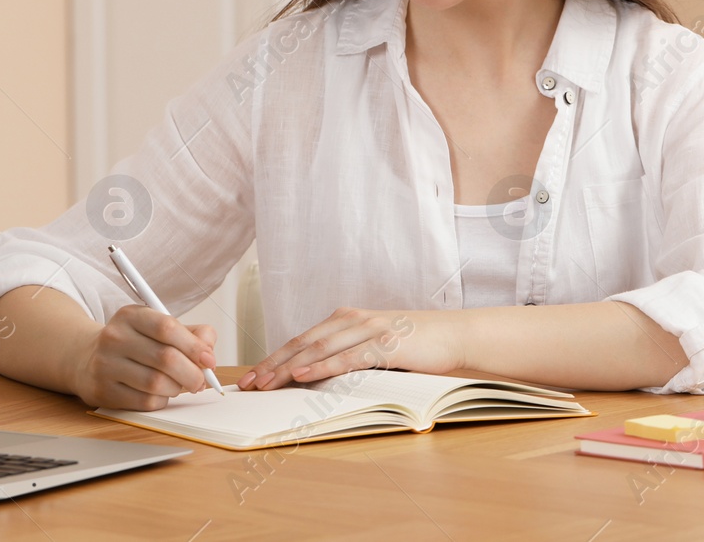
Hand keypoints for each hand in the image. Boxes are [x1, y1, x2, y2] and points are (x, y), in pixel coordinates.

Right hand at [72, 304, 217, 409]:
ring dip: (177, 388)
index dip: (194, 346)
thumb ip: (191, 334)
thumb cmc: (135, 343)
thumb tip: (209, 353)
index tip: (209, 360)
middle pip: (165, 358)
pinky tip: (161, 393)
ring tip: (179, 385)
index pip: (167, 327)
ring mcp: (105, 365)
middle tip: (200, 380)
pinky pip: (144, 401)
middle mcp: (114, 337)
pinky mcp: (103, 391)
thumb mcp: (158, 328)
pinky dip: (161, 400)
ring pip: (156, 383)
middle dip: (192, 373)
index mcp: (130, 315)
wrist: (87, 359)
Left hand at [236, 306, 462, 390]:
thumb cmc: (415, 345)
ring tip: (266, 382)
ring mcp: (368, 329)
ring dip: (288, 367)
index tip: (251, 376)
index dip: (273, 358)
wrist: (455, 335)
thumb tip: (314, 377)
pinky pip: (347, 357)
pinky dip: (322, 366)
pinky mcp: (385, 343)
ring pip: (318, 348)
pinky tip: (303, 374)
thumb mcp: (374, 347)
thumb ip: (348, 355)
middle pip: (302, 343)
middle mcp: (352, 319)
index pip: (301, 340)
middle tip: (248, 384)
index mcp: (346, 319)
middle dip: (271, 364)